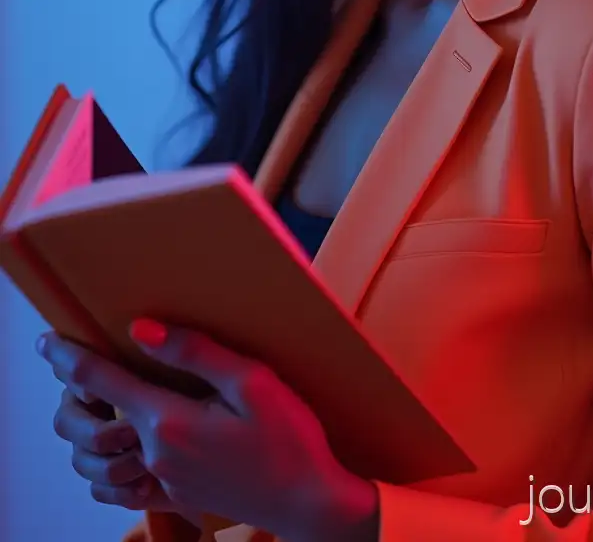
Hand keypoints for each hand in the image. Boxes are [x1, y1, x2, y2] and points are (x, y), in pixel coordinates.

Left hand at [38, 322, 379, 541]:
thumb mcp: (253, 381)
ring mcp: (163, 479)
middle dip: (82, 387)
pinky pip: (129, 476)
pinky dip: (118, 455)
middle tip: (78, 358)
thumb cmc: (289, 437)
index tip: (47, 340)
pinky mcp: (175, 494)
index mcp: (169, 421)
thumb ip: (195, 352)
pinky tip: (132, 439)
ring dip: (100, 421)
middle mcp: (154, 454)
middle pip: (98, 416)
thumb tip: (139, 329)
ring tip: (108, 393)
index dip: (70, 358)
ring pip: (111, 447)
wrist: (308, 501)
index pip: (102, 382)